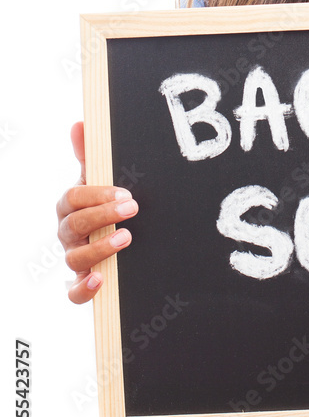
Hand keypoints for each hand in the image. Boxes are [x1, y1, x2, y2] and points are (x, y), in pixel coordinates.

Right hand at [56, 121, 137, 303]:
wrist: (116, 238)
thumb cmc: (102, 204)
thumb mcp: (97, 179)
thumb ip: (91, 155)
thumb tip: (80, 123)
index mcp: (70, 206)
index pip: (74, 198)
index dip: (98, 195)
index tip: (126, 193)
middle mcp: (68, 233)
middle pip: (75, 225)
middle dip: (103, 216)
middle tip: (133, 208)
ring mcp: (74, 257)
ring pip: (74, 258)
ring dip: (99, 249)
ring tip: (126, 239)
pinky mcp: (82, 281)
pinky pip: (73, 292)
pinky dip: (83, 288)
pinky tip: (100, 279)